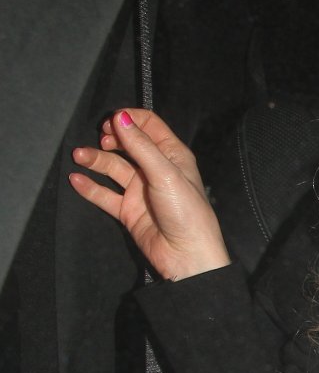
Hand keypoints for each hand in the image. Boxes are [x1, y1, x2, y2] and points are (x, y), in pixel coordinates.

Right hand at [68, 109, 230, 280]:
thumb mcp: (165, 174)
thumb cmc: (187, 212)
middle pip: (127, 145)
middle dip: (110, 139)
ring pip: (113, 168)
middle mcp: (156, 169)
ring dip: (95, 160)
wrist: (186, 255)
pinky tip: (76, 179)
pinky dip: (90, 186)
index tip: (111, 121)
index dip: (129, 120)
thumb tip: (121, 117)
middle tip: (100, 140)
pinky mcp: (128, 209)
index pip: (149, 126)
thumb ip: (141, 146)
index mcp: (173, 155)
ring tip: (78, 156)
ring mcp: (140, 189)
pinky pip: (104, 194)